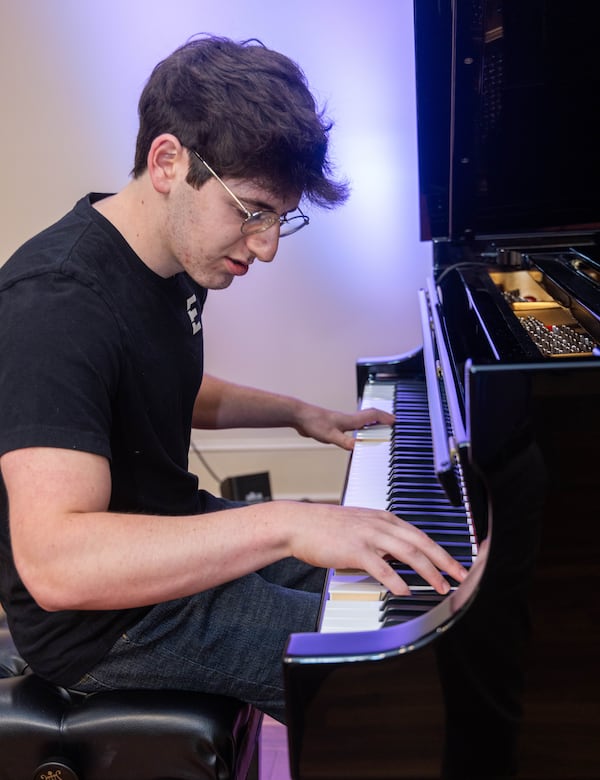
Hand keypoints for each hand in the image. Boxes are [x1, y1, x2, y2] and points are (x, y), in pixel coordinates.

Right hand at [285, 502, 467, 595]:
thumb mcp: (360, 526)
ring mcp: (368, 536)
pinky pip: (381, 567)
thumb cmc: (325, 527)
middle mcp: (380, 524)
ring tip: (441, 587)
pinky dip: (396, 580)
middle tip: (462, 577)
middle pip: (422, 542)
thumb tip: (400, 556)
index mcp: (384, 518)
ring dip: (428, 572)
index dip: (442, 551)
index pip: (420, 535)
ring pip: (408, 553)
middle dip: (445, 561)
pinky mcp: (354, 550)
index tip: (456, 565)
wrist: (298, 523)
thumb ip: (381, 538)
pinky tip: (405, 591)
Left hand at [294, 405, 394, 450]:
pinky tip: (358, 434)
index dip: (385, 417)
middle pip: (370, 416)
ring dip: (372, 422)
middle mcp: (347, 419)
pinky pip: (352, 425)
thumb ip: (344, 441)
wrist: (298, 415)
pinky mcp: (334, 425)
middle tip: (392, 422)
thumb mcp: (330, 435)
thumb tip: (358, 447)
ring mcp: (341, 421)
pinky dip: (360, 428)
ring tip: (380, 428)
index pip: (372, 416)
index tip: (395, 420)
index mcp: (350, 420)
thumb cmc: (313, 422)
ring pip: (361, 420)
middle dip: (382, 419)